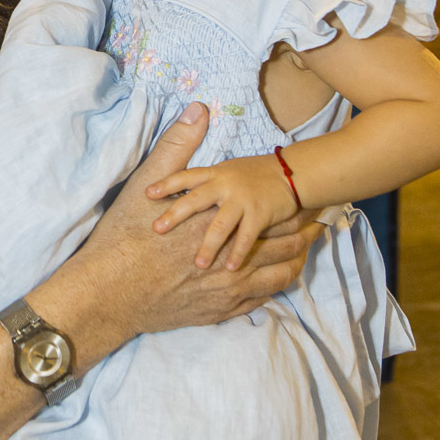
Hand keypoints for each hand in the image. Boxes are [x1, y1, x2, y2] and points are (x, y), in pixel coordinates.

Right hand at [32, 106, 321, 364]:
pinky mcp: (217, 311)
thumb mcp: (145, 186)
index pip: (270, 213)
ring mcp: (226, 290)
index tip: (308, 195)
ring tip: (306, 250)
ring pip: (277, 275)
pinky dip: (274, 287)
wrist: (108, 293)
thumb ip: (176, 148)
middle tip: (321, 223)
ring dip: (295, 260)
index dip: (293, 204)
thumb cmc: (123, 238)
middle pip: (282, 245)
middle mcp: (229, 257)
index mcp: (216, 223)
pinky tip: (276, 279)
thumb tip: (198, 110)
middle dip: (304, 232)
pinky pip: (260, 301)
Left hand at [146, 153, 299, 269]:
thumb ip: (206, 179)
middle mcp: (225, 184)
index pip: (185, 176)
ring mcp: (242, 199)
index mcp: (214, 174)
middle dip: (175, 215)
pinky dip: (238, 253)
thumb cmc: (256, 174)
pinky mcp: (260, 213)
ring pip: (219, 224)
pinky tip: (229, 269)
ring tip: (197, 264)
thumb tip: (182, 185)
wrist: (292, 173)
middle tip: (157, 229)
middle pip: (195, 199)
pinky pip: (246, 237)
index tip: (146, 193)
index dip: (166, 184)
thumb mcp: (227, 169)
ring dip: (208, 245)